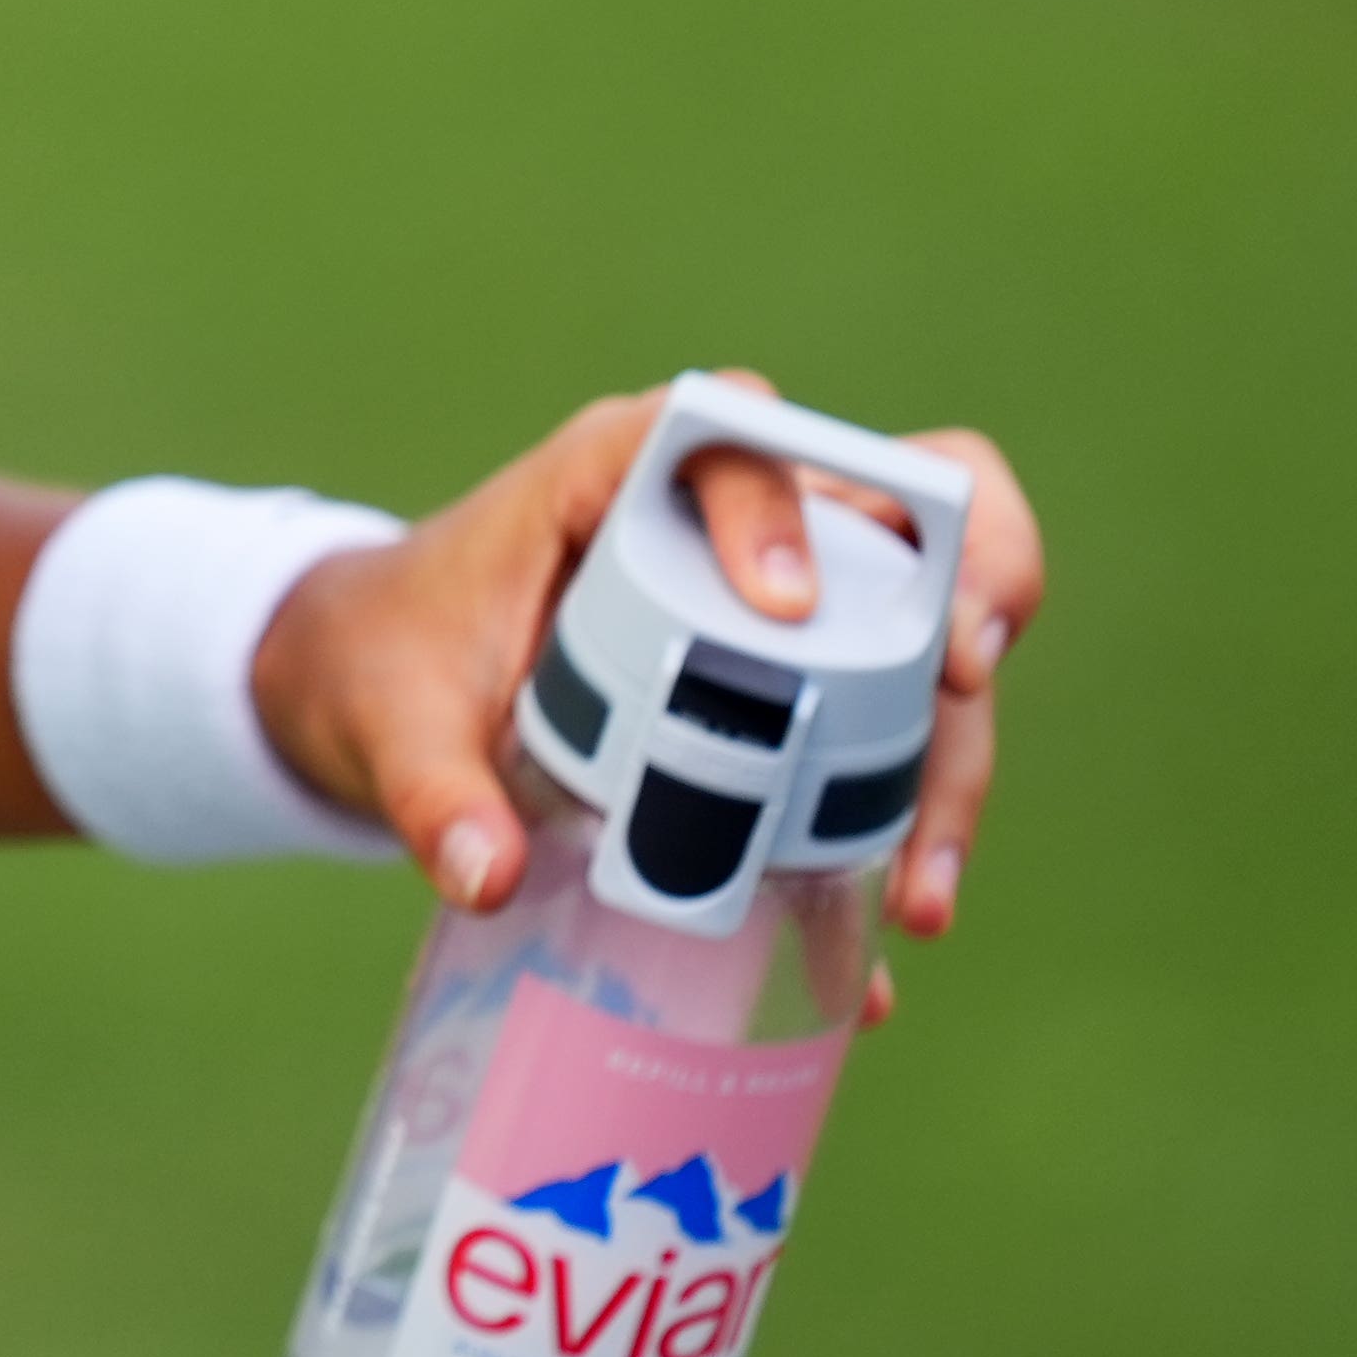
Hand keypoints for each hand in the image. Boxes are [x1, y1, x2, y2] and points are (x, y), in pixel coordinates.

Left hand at [246, 377, 1044, 970]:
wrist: (392, 686)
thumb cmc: (394, 661)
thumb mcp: (390, 722)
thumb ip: (426, 790)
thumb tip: (486, 874)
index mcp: (620, 471)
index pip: (730, 433)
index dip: (776, 497)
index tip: (785, 606)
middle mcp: (727, 513)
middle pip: (896, 503)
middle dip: (966, 582)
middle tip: (963, 686)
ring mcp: (786, 590)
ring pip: (929, 621)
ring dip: (956, 744)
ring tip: (919, 895)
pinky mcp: (803, 675)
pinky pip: (901, 715)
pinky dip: (919, 810)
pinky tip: (896, 922)